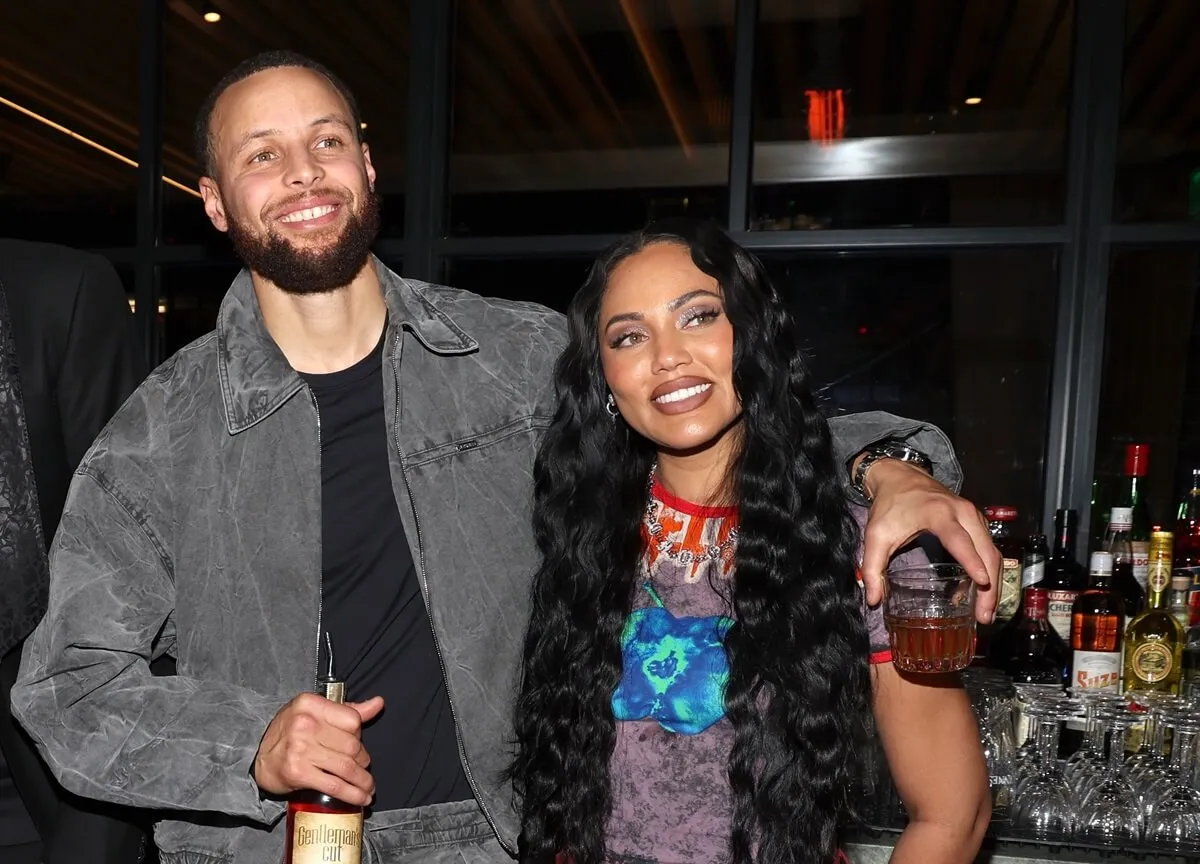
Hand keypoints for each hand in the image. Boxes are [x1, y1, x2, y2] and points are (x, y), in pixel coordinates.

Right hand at [254, 693, 383, 805]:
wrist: (259, 759)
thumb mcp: (314, 713)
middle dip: (363, 761)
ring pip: (346, 767)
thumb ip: (346, 710)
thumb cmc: (290, 733)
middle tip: (363, 768)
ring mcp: (300, 749)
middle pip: (351, 745)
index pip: (352, 719)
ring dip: (363, 781)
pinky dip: (352, 794)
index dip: (359, 735)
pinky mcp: (298, 773)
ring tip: (368, 787)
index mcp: (310, 704)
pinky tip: (361, 798)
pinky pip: (335, 785)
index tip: (358, 745)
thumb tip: (378, 703)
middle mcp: (304, 724)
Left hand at [857, 459, 1000, 623]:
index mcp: (939, 513)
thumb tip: (874, 600)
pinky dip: (989, 571)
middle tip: (984, 617)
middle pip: (985, 551)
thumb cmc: (889, 506)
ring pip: (992, 552)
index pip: (960, 540)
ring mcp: (973, 515)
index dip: (972, 561)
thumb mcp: (876, 535)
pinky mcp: (976, 521)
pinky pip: (989, 548)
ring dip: (994, 583)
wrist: (899, 476)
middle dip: (990, 586)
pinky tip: (980, 593)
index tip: (982, 581)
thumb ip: (872, 568)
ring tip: (985, 612)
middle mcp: (963, 512)